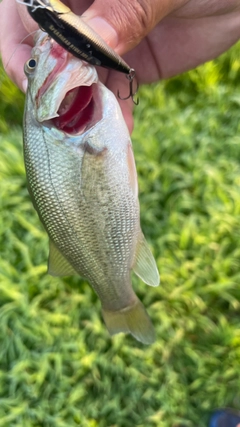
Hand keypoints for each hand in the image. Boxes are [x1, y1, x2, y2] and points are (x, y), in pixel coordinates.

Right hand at [1, 0, 239, 131]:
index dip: (25, 42)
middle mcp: (82, 11)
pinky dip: (111, 118)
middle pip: (44, 50)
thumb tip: (86, 44)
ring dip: (80, 110)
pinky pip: (110, 96)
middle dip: (49, 84)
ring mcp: (104, 42)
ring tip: (88, 135)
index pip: (28, 9)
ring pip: (76, 80)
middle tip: (60, 115)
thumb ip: (124, 10)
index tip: (41, 75)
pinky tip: (117, 134)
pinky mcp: (126, 68)